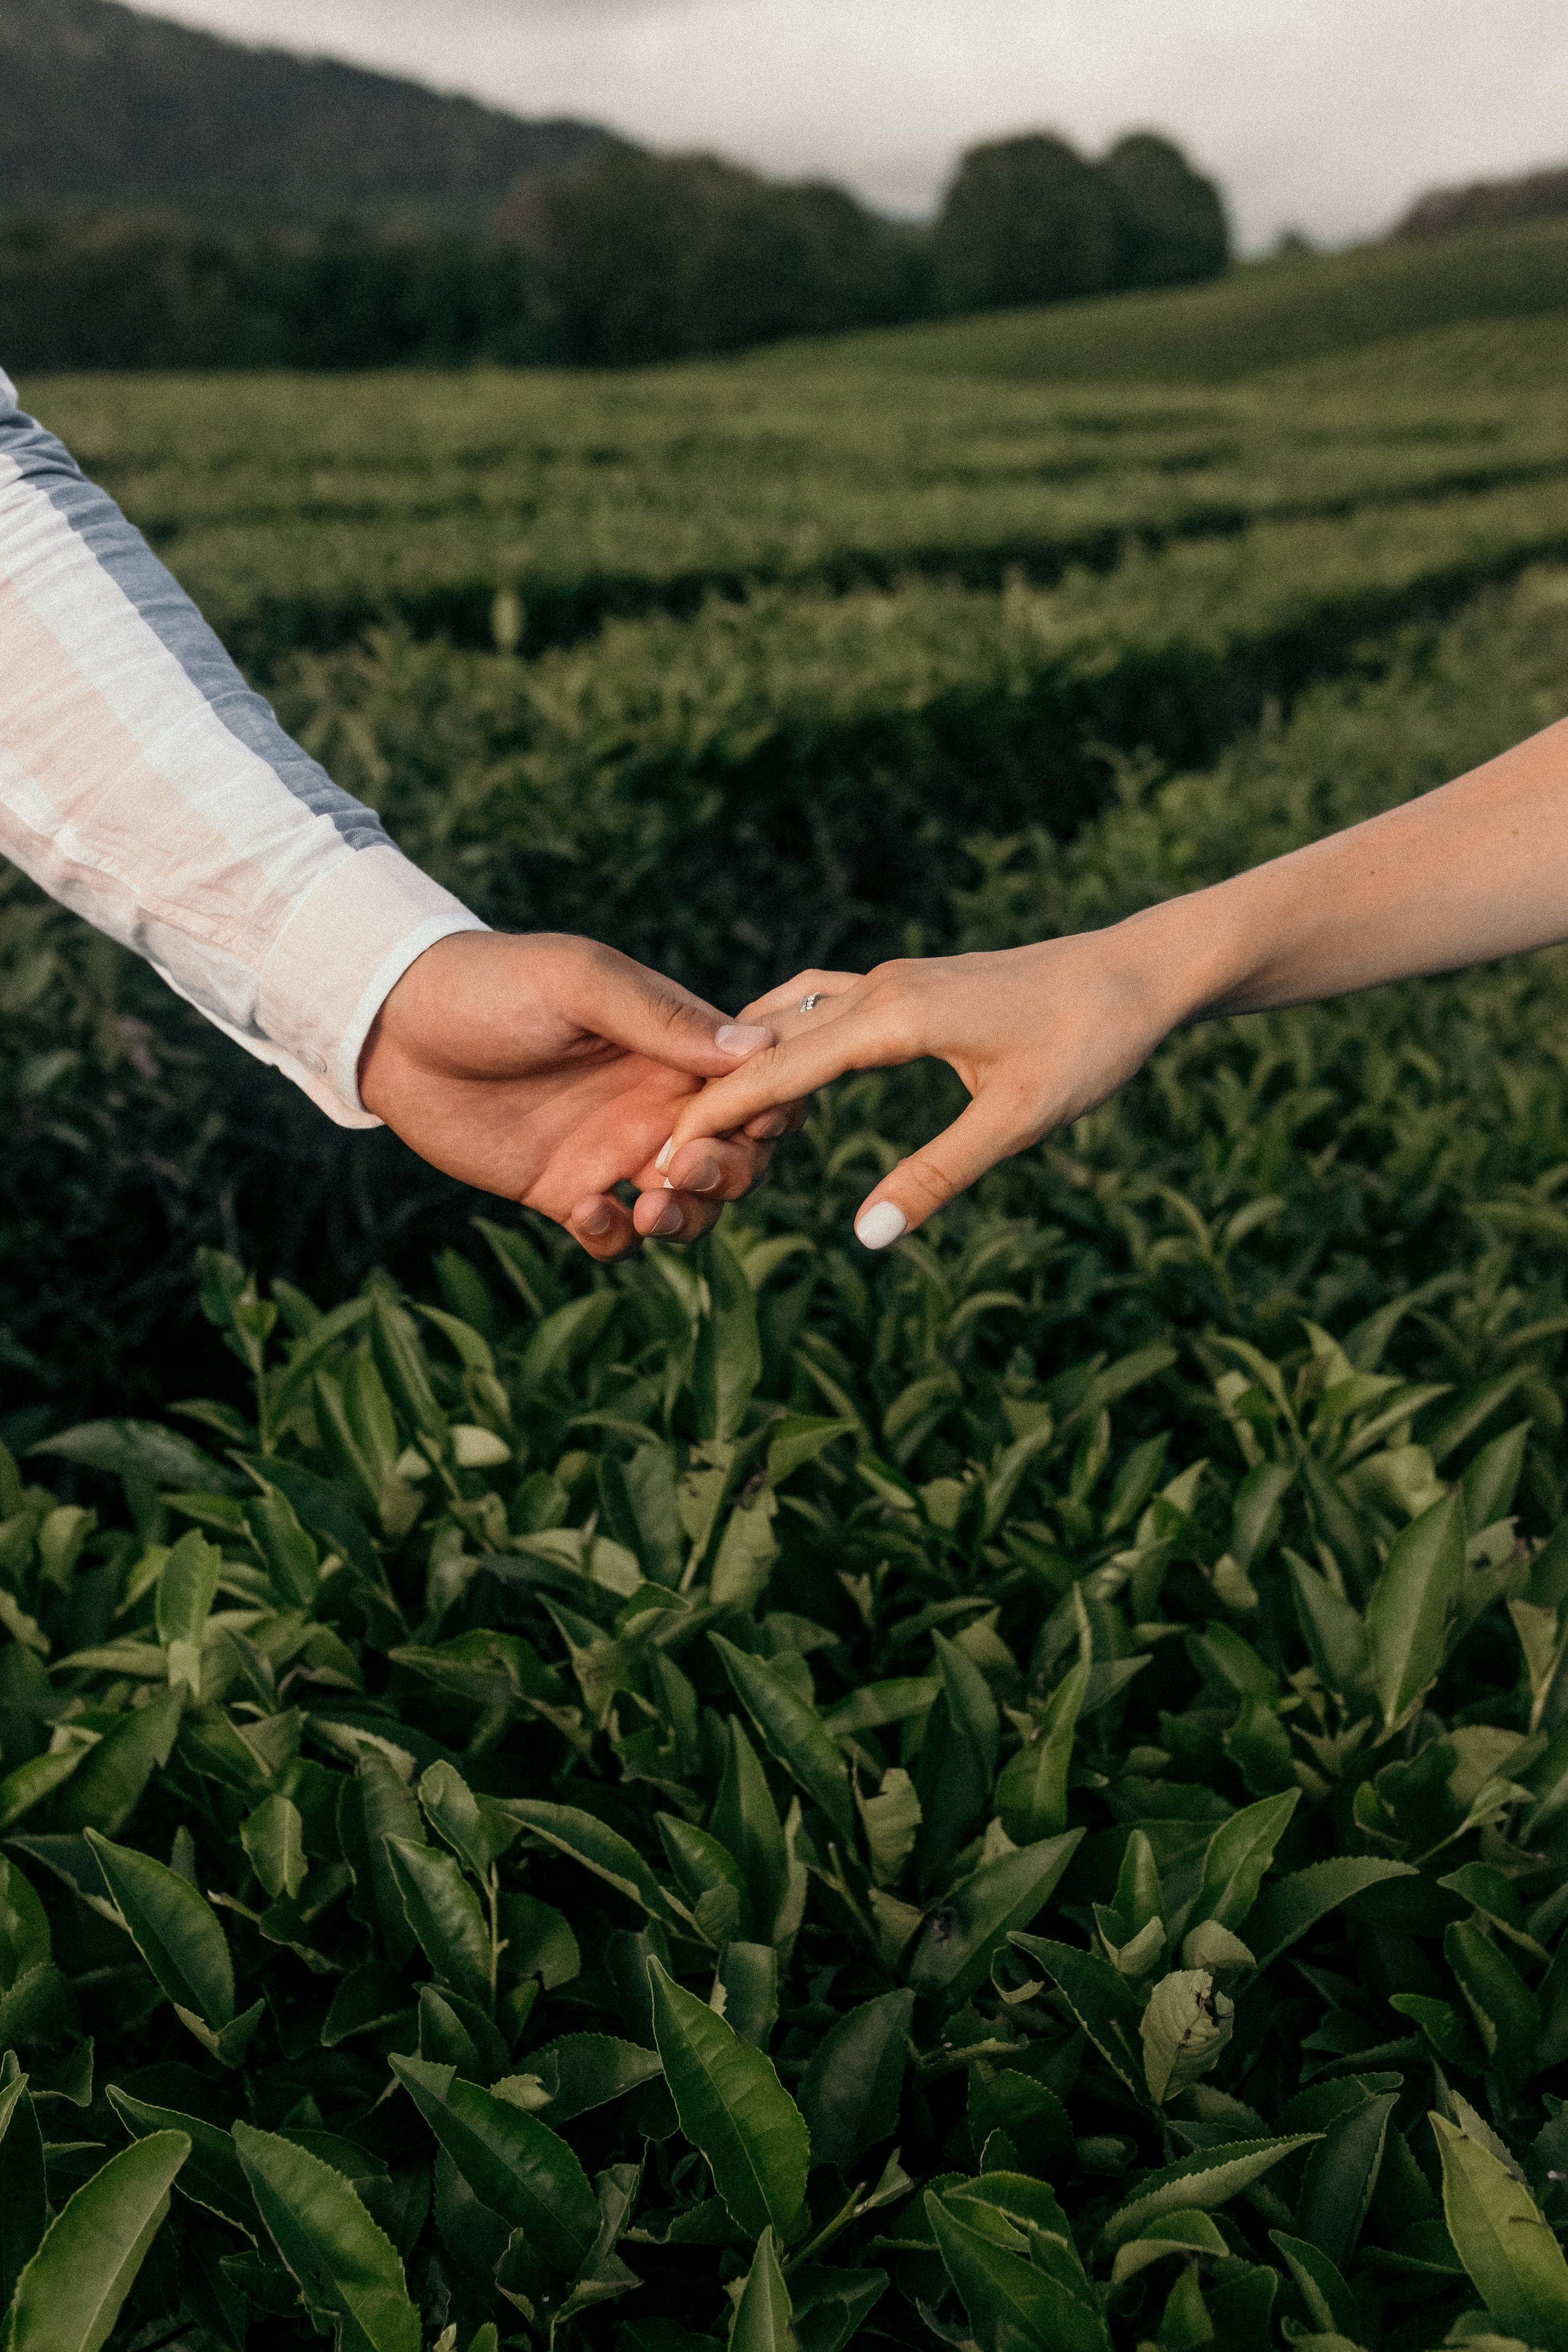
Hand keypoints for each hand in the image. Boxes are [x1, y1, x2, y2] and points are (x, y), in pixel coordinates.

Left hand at [358, 931, 804, 1260]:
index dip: (771, 1110)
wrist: (393, 1025)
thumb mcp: (581, 983)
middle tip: (681, 1168)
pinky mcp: (565, 1190)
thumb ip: (663, 1019)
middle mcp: (656, 1101)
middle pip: (738, 1156)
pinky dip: (616, 1239)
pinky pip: (615, 1236)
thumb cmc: (491, 983)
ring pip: (689, 1206)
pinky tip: (586, 1213)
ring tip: (649, 1211)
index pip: (757, 1086)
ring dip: (688, 1217)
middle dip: (731, 1172)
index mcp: (675, 1046)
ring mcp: (613, 1150)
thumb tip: (757, 1048)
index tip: (749, 1122)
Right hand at [662, 930, 1185, 1245]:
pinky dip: (778, 1039)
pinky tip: (767, 1063)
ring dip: (741, 1065)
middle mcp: (877, 989)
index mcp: (892, 1018)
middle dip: (711, 1097)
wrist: (1137, 971)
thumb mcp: (1017, 1121)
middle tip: (658, 1154)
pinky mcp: (906, 985)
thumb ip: (937, 1176)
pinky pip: (816, 1008)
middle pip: (767, 1044)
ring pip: (786, 1019)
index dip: (715, 1115)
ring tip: (697, 1120)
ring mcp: (889, 980)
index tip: (661, 1155)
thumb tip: (866, 1236)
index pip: (775, 1071)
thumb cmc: (1088, 1044)